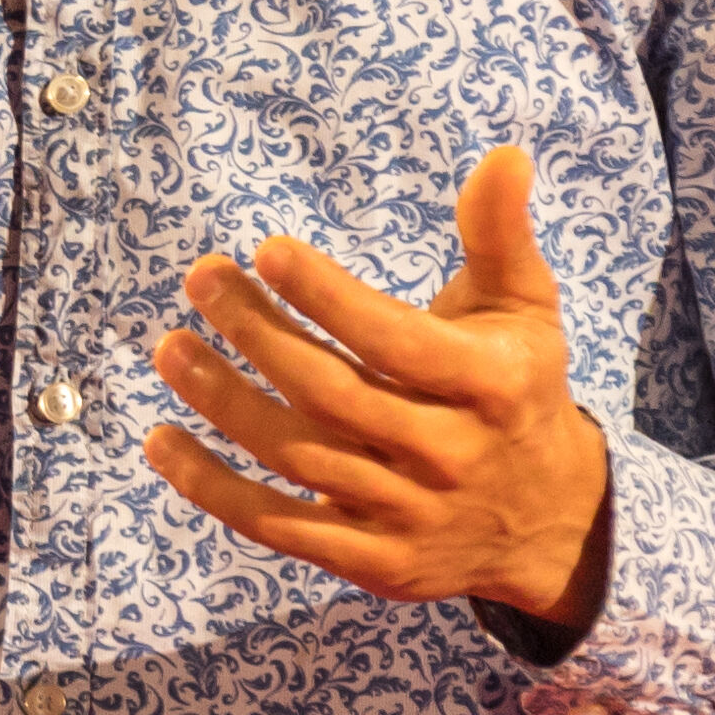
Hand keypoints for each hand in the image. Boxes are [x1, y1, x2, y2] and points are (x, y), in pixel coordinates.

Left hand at [143, 145, 609, 620]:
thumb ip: (499, 235)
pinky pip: (277, 525)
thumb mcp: (526, 311)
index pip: (393, 339)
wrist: (552, 522)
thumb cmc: (518, 389)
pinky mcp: (371, 560)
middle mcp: (448, 454)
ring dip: (222, 401)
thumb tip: (503, 154)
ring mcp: (407, 513)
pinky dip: (212, 488)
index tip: (266, 250)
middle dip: (257, 333)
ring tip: (170, 347)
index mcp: (491, 385)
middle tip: (202, 279)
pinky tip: (162, 442)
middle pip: (331, 393)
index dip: (326, 296)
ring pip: (296, 454)